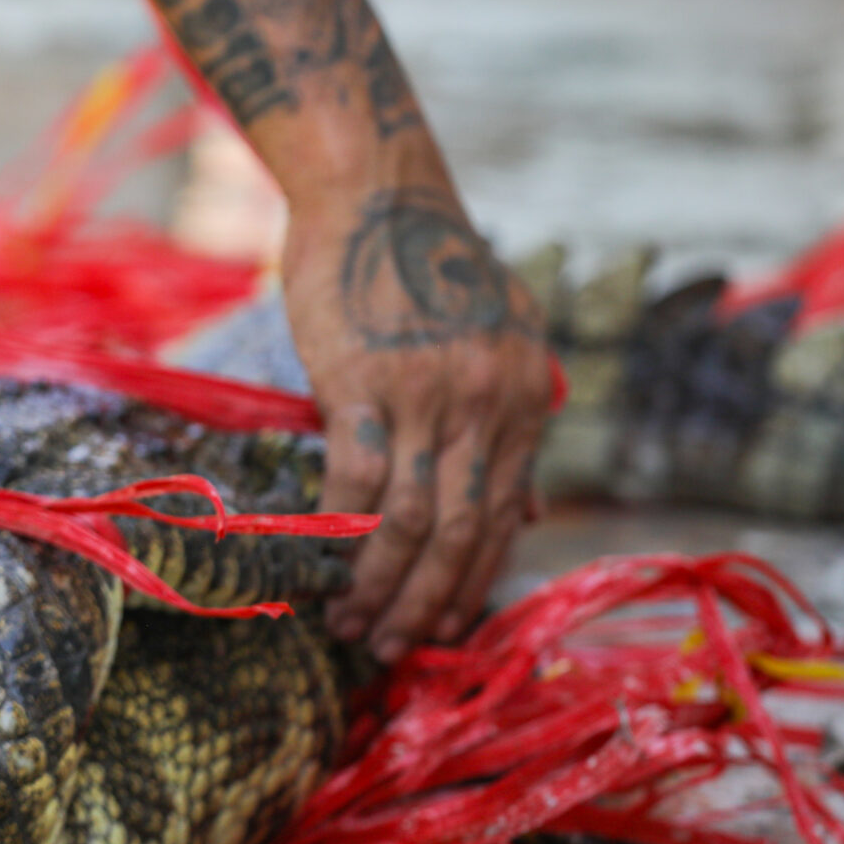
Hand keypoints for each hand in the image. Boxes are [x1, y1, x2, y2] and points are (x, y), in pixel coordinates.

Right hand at [281, 181, 554, 661]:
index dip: (471, 580)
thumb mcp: (499, 334)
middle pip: (461, 532)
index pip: (504, 516)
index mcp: (521, 398)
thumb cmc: (424, 262)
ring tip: (351, 623)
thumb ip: (511, 422)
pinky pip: (354, 481)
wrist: (375, 195)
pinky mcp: (364, 383)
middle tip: (391, 648)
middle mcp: (486, 403)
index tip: (441, 627)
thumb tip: (527, 512)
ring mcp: (428, 395)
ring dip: (378, 584)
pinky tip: (316, 563)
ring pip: (409, 520)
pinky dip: (337, 533)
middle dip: (427, 602)